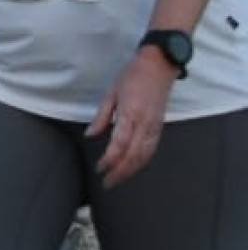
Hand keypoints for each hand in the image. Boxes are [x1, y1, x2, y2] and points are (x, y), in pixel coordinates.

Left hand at [91, 48, 180, 185]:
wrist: (159, 66)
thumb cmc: (132, 77)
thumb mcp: (111, 94)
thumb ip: (102, 117)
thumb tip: (90, 135)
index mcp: (131, 114)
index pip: (120, 144)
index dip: (110, 160)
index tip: (100, 169)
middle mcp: (146, 124)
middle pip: (134, 156)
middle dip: (121, 172)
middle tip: (107, 183)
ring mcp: (155, 126)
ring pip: (145, 155)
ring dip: (132, 170)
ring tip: (118, 179)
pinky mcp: (160, 126)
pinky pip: (152, 149)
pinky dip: (142, 161)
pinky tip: (133, 167)